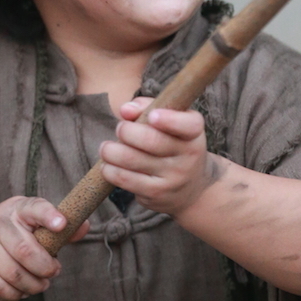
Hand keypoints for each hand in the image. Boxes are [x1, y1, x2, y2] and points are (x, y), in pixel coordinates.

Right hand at [0, 196, 88, 300]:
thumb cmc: (18, 233)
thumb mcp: (38, 225)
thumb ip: (63, 228)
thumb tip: (83, 226)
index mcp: (20, 208)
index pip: (35, 208)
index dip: (49, 215)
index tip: (62, 224)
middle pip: (24, 250)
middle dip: (45, 267)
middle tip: (54, 272)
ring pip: (12, 272)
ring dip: (32, 285)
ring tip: (41, 285)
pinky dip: (14, 294)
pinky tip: (22, 291)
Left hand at [99, 98, 221, 217]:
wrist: (192, 189)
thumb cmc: (173, 145)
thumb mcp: (170, 122)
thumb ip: (148, 107)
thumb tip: (125, 110)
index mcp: (194, 134)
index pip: (189, 125)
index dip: (169, 119)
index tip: (153, 115)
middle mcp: (188, 156)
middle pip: (151, 140)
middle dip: (126, 131)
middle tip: (120, 129)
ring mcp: (173, 178)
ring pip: (132, 159)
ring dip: (111, 151)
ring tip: (106, 148)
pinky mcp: (156, 194)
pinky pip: (125, 179)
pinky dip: (109, 169)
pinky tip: (107, 165)